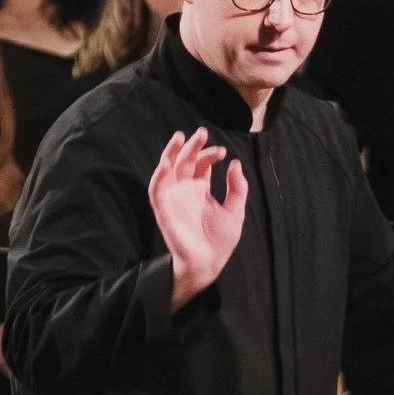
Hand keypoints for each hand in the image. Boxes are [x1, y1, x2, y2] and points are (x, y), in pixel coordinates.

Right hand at [150, 127, 247, 310]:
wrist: (208, 262)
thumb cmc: (221, 240)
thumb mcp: (235, 210)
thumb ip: (237, 188)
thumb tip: (235, 164)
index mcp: (201, 190)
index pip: (201, 164)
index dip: (210, 154)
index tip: (223, 151)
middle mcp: (185, 190)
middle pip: (185, 161)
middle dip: (192, 146)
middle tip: (201, 132)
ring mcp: (173, 197)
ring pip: (168, 169)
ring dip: (172, 153)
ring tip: (181, 137)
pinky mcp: (163, 208)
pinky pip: (157, 187)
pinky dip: (160, 174)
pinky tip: (168, 161)